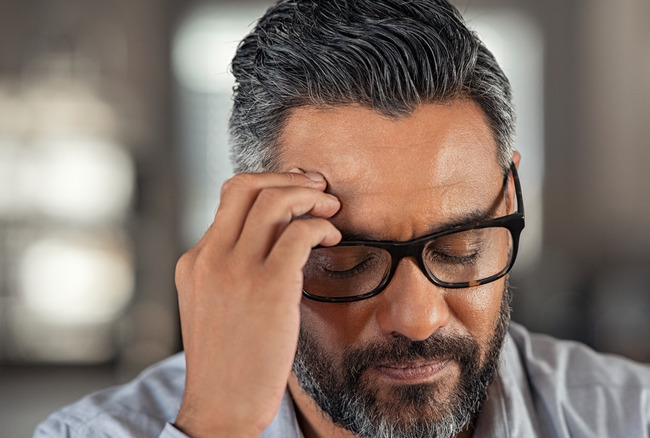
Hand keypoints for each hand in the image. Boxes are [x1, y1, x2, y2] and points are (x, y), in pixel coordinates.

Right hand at [173, 171, 340, 437]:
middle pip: (247, 185)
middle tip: (319, 189)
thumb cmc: (230, 363)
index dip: (269, 184)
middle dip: (290, 179)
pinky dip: (322, 226)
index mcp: (195, 261)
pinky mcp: (268, 286)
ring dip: (310, 197)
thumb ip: (233, 271)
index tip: (297, 191)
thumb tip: (277, 241)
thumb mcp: (216, 307)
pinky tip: (334, 239)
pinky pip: (300, 232)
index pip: (230, 198)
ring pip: (274, 201)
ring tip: (331, 210)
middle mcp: (210, 257)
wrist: (222, 408)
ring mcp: (235, 270)